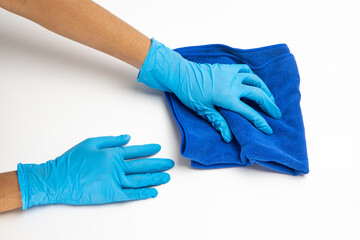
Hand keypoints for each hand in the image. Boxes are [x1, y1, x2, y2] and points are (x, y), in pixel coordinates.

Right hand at [17, 135, 173, 208]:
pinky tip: (153, 192)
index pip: (136, 151)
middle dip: (158, 164)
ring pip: (140, 180)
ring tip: (166, 177)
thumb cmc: (71, 160)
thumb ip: (111, 140)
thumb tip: (127, 137)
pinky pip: (131, 194)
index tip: (158, 149)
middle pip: (142, 166)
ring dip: (155, 178)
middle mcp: (117, 167)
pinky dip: (143, 194)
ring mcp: (115, 181)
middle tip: (170, 164)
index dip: (148, 150)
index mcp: (113, 154)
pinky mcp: (111, 194)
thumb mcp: (90, 143)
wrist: (58, 179)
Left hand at [138, 39, 281, 141]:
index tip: (269, 129)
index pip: (249, 112)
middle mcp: (234, 85)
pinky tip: (255, 81)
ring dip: (265, 89)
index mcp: (228, 98)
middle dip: (270, 105)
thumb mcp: (203, 111)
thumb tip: (228, 137)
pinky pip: (245, 69)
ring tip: (270, 97)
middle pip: (258, 94)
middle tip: (277, 113)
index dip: (260, 122)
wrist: (182, 74)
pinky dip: (253, 76)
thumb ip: (218, 122)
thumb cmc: (190, 94)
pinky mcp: (228, 68)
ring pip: (255, 80)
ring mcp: (232, 74)